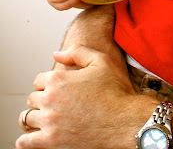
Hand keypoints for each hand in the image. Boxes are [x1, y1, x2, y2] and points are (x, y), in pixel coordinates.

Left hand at [16, 44, 149, 148]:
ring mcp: (49, 122)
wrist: (125, 121)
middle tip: (55, 105)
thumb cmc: (116, 91)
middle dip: (42, 100)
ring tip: (45, 120)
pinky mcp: (51, 142)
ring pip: (26, 119)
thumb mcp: (101, 61)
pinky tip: (37, 136)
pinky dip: (27, 139)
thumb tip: (56, 54)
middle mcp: (49, 99)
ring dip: (34, 118)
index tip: (57, 90)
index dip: (48, 84)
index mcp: (58, 79)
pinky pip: (25, 142)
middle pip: (32, 99)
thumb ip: (77, 53)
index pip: (38, 80)